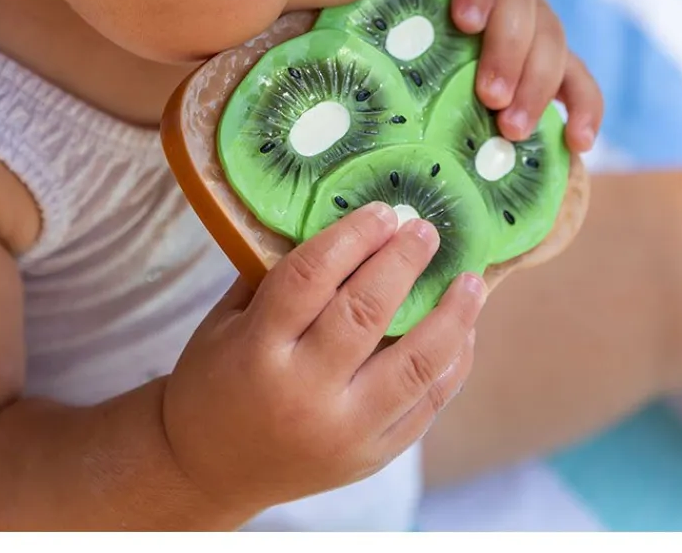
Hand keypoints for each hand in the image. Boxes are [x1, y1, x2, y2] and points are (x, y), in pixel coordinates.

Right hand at [161, 202, 485, 515]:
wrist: (210, 470)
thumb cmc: (215, 380)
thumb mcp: (225, 322)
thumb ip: (275, 277)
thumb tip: (343, 226)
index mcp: (257, 349)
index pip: (311, 276)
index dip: (352, 236)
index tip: (382, 211)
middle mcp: (303, 391)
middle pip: (366, 312)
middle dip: (404, 263)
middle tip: (426, 231)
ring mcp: (343, 431)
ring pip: (415, 365)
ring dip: (452, 316)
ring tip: (471, 281)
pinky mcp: (372, 457)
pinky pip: (427, 406)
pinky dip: (453, 365)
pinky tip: (464, 332)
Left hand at [433, 0, 602, 151]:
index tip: (463, 21)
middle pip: (522, 7)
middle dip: (508, 53)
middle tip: (488, 97)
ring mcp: (538, 20)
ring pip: (553, 43)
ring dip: (538, 87)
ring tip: (512, 130)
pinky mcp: (556, 55)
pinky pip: (581, 79)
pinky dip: (585, 108)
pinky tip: (578, 143)